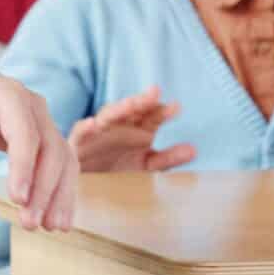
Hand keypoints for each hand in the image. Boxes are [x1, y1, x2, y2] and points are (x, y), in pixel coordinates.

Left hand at [0, 52, 79, 232]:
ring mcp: (45, 121)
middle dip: (43, 189)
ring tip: (50, 227)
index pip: (25, 134)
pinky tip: (57, 217)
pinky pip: (62, 165)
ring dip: (59, 195)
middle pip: (50, 150)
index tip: (17, 199)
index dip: (24, 167)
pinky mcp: (47, 137)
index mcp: (9, 95)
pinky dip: (62, 191)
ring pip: (64, 160)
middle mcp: (35, 107)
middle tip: (29, 223)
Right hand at [70, 86, 196, 174]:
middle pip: (131, 109)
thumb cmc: (118, 168)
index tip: (176, 107)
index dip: (164, 111)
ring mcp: (99, 131)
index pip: (152, 115)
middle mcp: (119, 125)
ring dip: (118, 108)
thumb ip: (168, 158)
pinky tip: (91, 124)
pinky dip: (85, 128)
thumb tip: (194, 150)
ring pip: (108, 116)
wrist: (87, 182)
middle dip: (142, 101)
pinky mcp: (80, 143)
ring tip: (130, 104)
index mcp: (138, 128)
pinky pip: (81, 134)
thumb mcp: (147, 165)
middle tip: (155, 93)